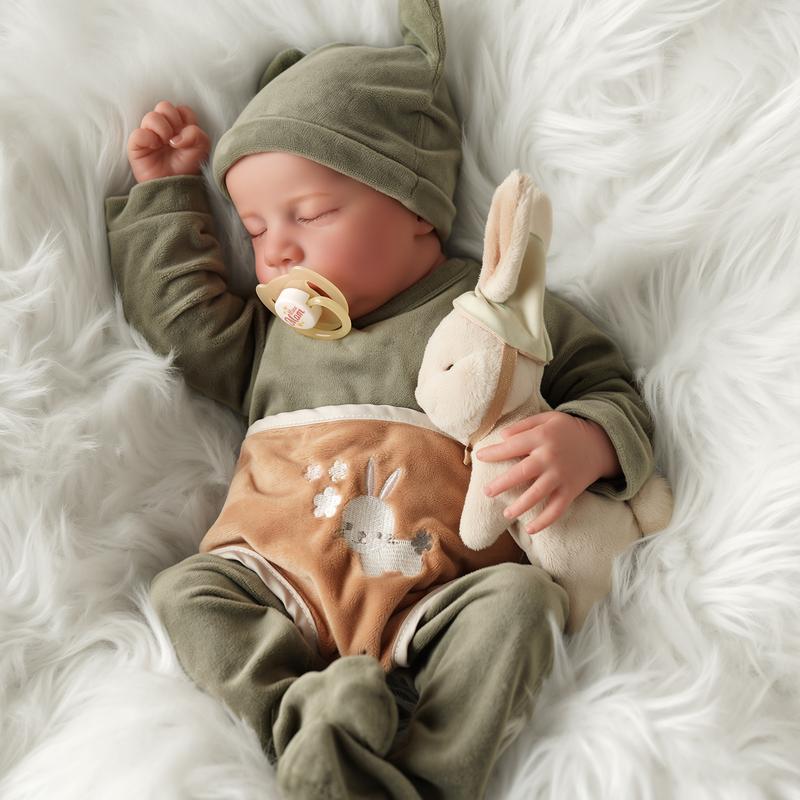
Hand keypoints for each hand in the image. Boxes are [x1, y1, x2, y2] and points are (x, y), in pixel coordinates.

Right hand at [127, 100, 210, 182]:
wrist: (176, 186)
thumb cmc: (187, 167)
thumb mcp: (202, 149)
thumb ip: (196, 133)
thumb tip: (176, 136)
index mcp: (180, 126)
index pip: (181, 109)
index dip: (186, 119)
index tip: (187, 136)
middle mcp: (164, 128)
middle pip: (164, 106)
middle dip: (173, 120)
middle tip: (176, 139)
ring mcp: (149, 134)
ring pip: (151, 116)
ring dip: (162, 129)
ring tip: (165, 143)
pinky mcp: (137, 144)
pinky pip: (138, 132)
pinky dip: (148, 138)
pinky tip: (154, 147)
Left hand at [474, 411, 620, 533]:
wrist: (601, 443)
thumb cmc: (567, 429)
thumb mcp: (547, 418)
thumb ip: (523, 426)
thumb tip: (502, 436)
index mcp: (542, 437)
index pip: (512, 445)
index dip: (494, 452)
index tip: (480, 457)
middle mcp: (550, 457)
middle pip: (521, 472)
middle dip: (501, 484)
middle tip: (486, 492)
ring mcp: (561, 475)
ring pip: (537, 494)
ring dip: (520, 506)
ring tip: (505, 514)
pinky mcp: (571, 490)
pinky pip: (557, 509)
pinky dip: (544, 521)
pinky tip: (530, 529)